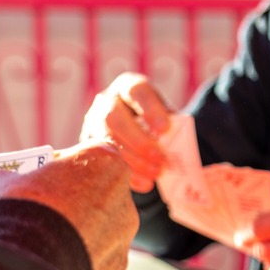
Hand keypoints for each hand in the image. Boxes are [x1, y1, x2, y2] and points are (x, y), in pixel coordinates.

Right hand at [0, 141, 138, 269]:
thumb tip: (4, 183)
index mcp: (104, 162)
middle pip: (99, 195)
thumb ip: (12, 178)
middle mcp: (123, 198)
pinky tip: (52, 268)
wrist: (25, 266)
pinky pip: (95, 262)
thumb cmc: (15, 211)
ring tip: (44, 247)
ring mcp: (123, 237)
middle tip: (43, 214)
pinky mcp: (117, 269)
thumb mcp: (1, 182)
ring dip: (78, 236)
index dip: (63, 167)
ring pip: (101, 233)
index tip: (42, 178)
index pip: (88, 156)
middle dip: (74, 203)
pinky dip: (78, 264)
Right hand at [80, 73, 172, 192]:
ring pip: (106, 141)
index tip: (165, 129)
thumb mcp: (164, 116)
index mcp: (129, 87)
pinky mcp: (89, 145)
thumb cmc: (155, 122)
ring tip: (154, 173)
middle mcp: (107, 101)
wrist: (135, 130)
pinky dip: (124, 174)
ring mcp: (94, 123)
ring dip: (132, 159)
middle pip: (114, 117)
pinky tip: (143, 183)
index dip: (150, 110)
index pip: (137, 92)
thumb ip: (171, 126)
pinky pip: (101, 160)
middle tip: (159, 158)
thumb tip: (180, 148)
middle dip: (138, 140)